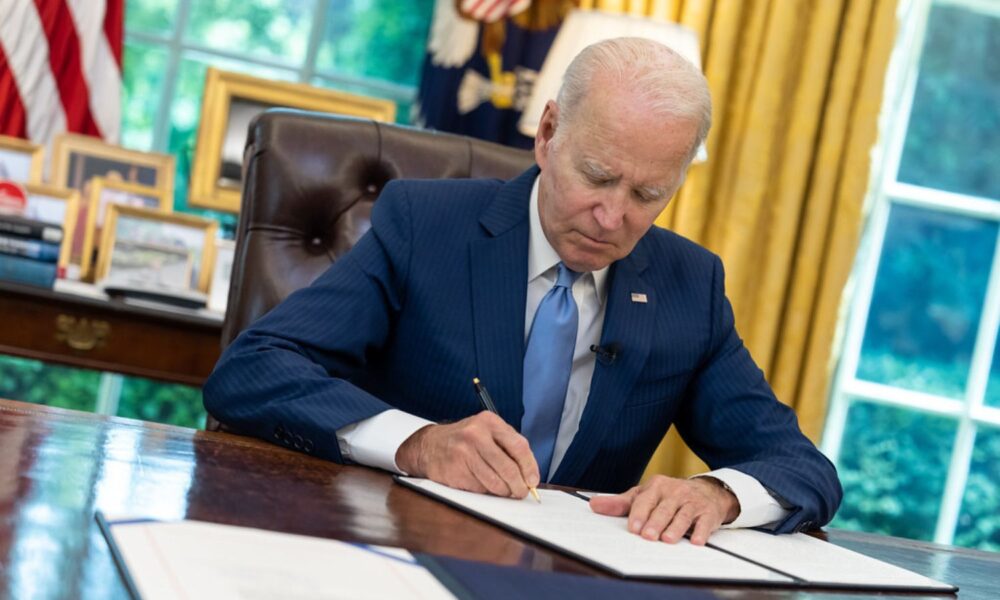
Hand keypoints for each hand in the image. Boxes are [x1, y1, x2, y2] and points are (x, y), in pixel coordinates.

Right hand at [395, 411, 539, 498]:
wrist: (429, 445)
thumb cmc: (465, 440)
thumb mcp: (486, 432)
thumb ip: (508, 446)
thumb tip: (529, 475)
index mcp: (489, 422)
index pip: (519, 446)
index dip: (529, 467)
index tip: (533, 481)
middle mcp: (476, 434)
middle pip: (508, 468)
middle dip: (519, 485)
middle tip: (521, 492)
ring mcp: (464, 452)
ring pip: (495, 482)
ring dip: (504, 492)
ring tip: (505, 491)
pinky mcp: (455, 470)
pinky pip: (480, 488)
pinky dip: (487, 492)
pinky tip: (484, 486)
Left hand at [589, 475, 739, 544]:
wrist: (706, 492)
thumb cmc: (668, 497)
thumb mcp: (644, 495)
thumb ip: (620, 503)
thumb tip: (593, 505)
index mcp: (656, 486)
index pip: (645, 500)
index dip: (639, 514)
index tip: (632, 528)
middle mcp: (675, 491)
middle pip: (664, 509)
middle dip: (655, 522)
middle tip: (647, 536)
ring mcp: (692, 502)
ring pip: (683, 515)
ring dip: (675, 528)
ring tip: (667, 540)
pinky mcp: (708, 513)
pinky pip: (705, 522)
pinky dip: (701, 532)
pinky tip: (696, 541)